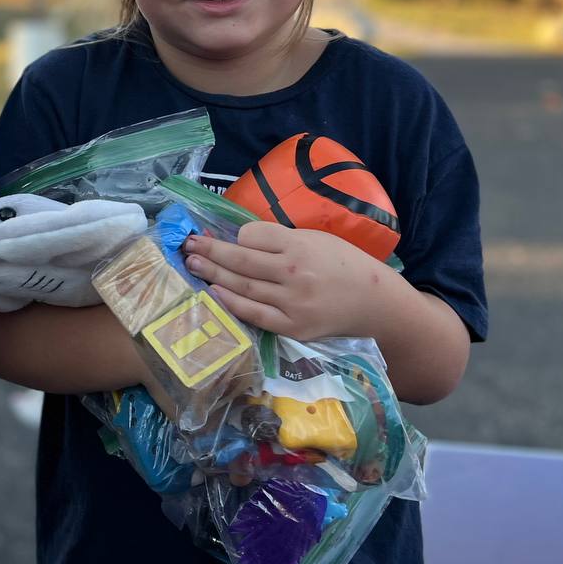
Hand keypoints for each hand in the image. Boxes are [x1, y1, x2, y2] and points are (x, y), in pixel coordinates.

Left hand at [182, 222, 386, 341]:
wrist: (374, 303)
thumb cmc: (342, 265)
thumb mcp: (316, 239)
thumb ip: (281, 239)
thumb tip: (239, 238)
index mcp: (301, 246)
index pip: (254, 236)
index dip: (238, 236)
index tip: (228, 236)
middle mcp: (294, 274)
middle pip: (242, 261)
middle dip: (211, 251)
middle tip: (188, 246)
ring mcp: (292, 303)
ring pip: (243, 287)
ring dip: (213, 275)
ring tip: (192, 265)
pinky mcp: (292, 327)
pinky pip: (254, 314)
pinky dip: (231, 303)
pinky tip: (213, 292)